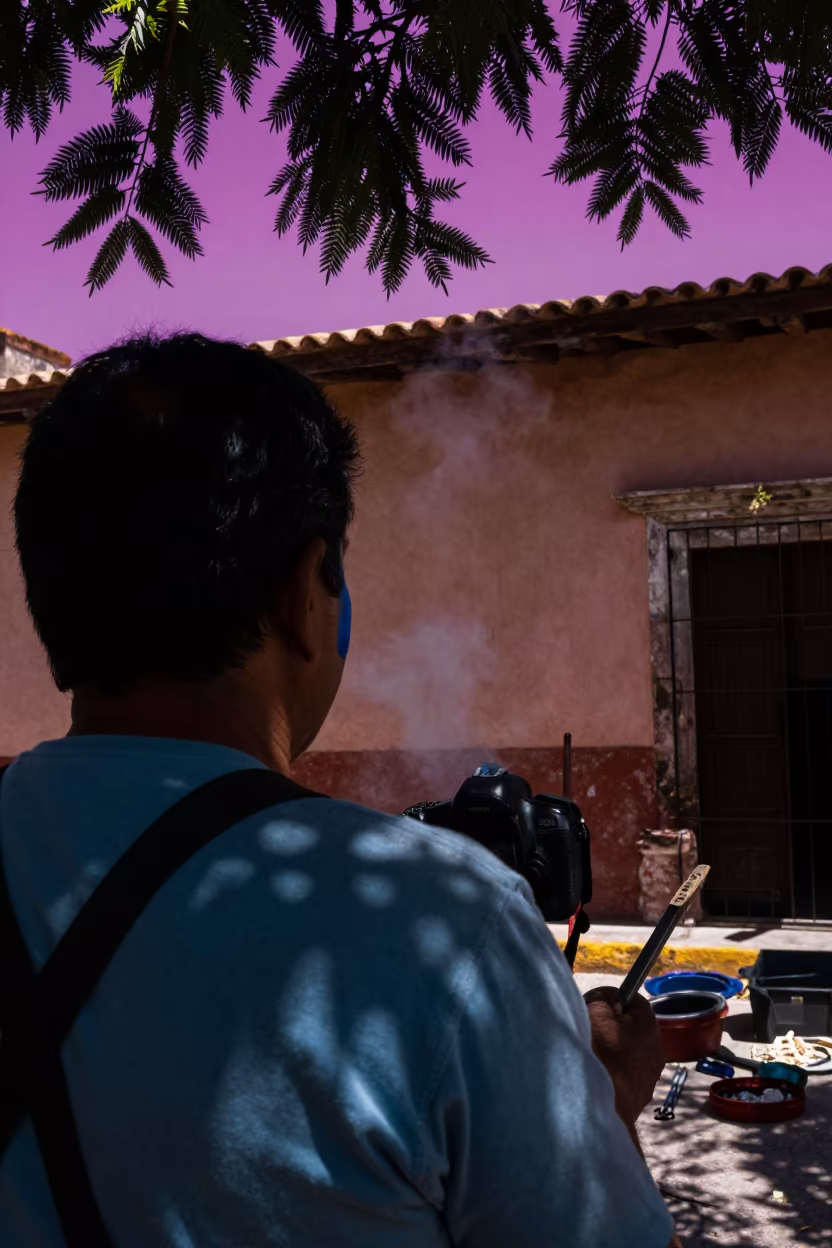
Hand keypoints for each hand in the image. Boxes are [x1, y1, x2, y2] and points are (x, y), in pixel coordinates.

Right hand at [583, 985, 664, 1126]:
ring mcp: (650, 1077)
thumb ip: (604, 997)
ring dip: (613, 1053)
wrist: (606, 1107)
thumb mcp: (596, 1011)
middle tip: (590, 1033)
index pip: (634, 1001)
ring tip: (594, 1059)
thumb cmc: (601, 1053)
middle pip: (631, 1028)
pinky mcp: (640, 1098)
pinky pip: (625, 1076)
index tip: (595, 1010)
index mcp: (649, 1025)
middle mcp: (656, 1049)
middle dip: (611, 1028)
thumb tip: (611, 998)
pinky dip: (613, 1074)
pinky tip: (599, 1078)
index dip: (613, 1000)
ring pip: (629, 1054)